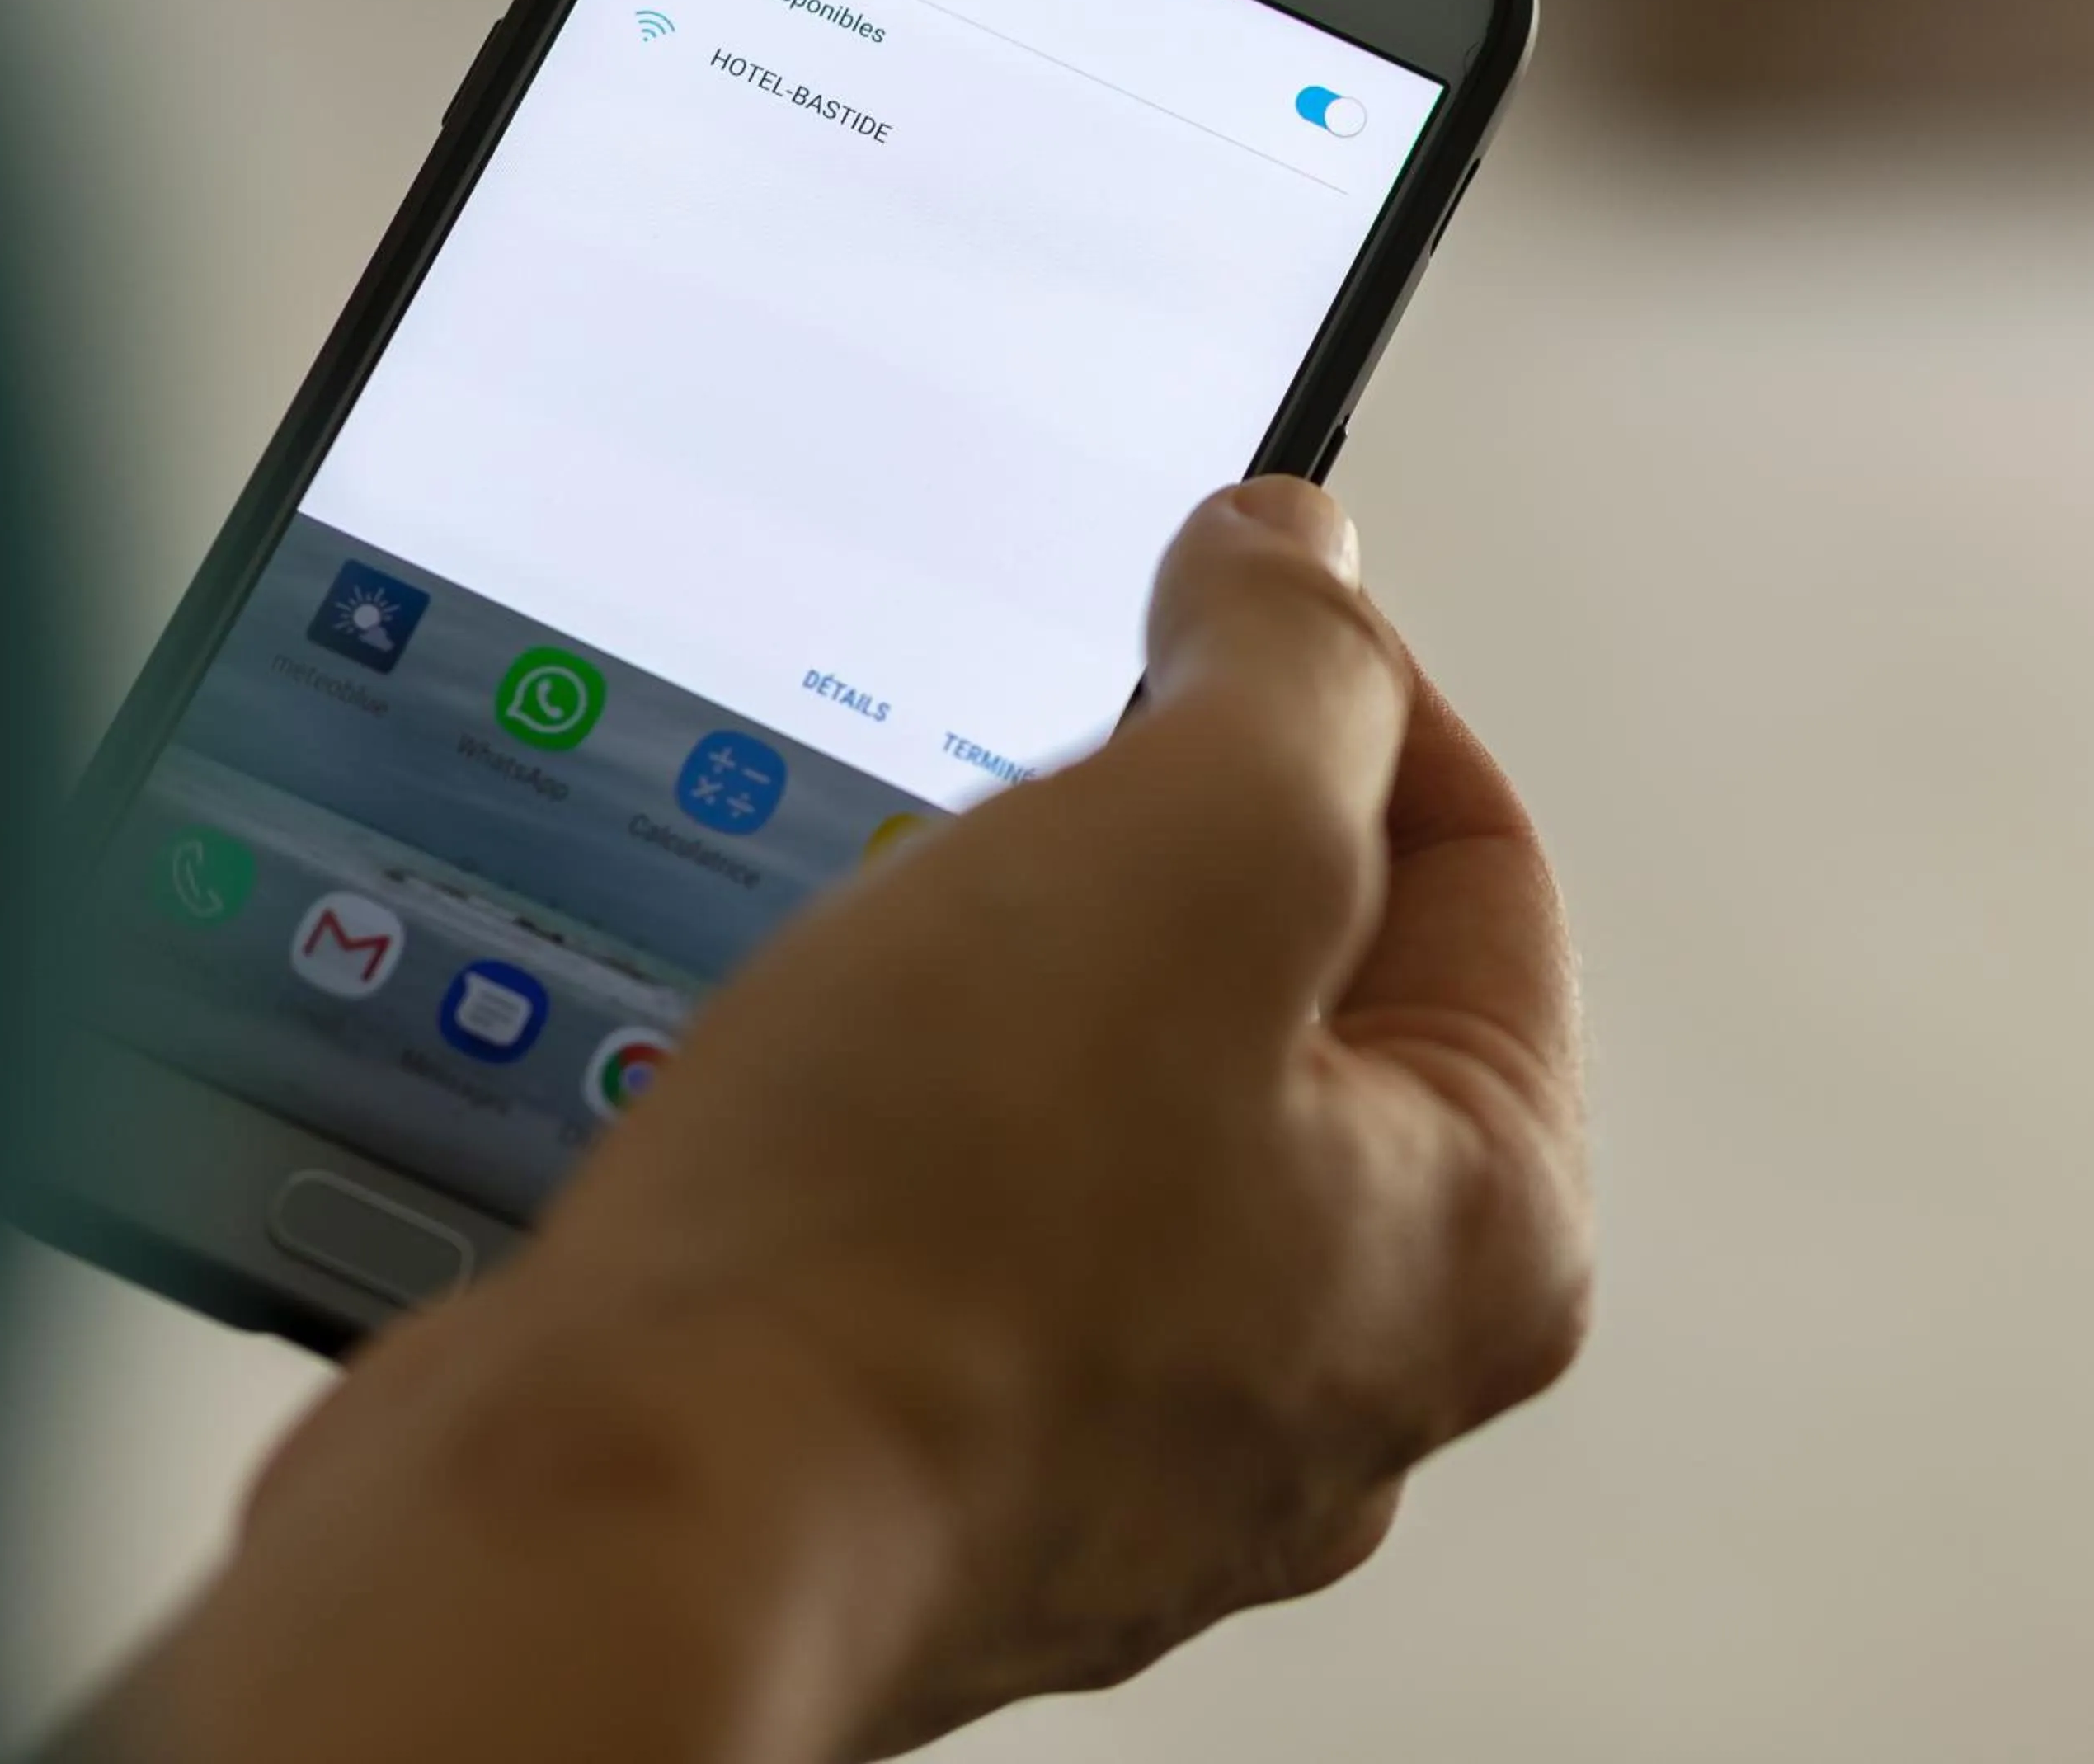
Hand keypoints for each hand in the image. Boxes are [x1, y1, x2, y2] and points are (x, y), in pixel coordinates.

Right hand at [107, 480, 1588, 1763]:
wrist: (618, 1524)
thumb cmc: (925, 1243)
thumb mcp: (1197, 845)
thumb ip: (1297, 673)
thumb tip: (1309, 569)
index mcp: (1473, 1231)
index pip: (1474, 854)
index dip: (1335, 683)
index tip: (1213, 603)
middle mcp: (1329, 1348)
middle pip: (1296, 964)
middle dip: (1161, 830)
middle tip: (1040, 790)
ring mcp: (1134, 1401)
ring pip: (1119, 1065)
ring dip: (1022, 957)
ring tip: (908, 949)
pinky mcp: (952, 1415)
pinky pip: (975, 1171)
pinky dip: (914, 1085)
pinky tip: (827, 1077)